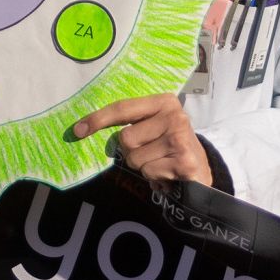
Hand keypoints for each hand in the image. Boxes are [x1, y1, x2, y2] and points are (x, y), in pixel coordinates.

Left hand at [71, 93, 210, 185]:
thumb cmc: (169, 148)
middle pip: (126, 138)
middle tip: (153, 153)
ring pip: (135, 159)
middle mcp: (174, 116)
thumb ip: (131, 124)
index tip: (78, 130)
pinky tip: (169, 174)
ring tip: (161, 163)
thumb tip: (85, 128)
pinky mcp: (183, 161)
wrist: (202, 172)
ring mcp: (180, 139)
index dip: (98, 119)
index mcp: (164, 102)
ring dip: (144, 166)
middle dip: (133, 152)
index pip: (123, 108)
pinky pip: (148, 172)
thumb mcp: (154, 127)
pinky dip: (155, 178)